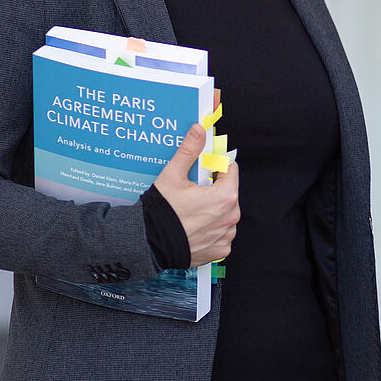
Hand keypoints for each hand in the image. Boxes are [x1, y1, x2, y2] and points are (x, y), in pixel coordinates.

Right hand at [152, 124, 239, 267]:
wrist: (148, 245)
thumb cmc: (161, 211)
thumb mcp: (173, 176)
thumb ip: (189, 151)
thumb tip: (199, 130)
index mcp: (226, 196)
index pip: (230, 169)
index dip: (216, 166)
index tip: (203, 169)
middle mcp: (231, 217)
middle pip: (228, 192)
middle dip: (214, 188)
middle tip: (192, 191)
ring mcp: (226, 235)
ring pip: (226, 212)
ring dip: (214, 209)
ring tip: (191, 210)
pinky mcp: (220, 250)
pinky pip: (221, 232)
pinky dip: (211, 228)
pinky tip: (194, 226)